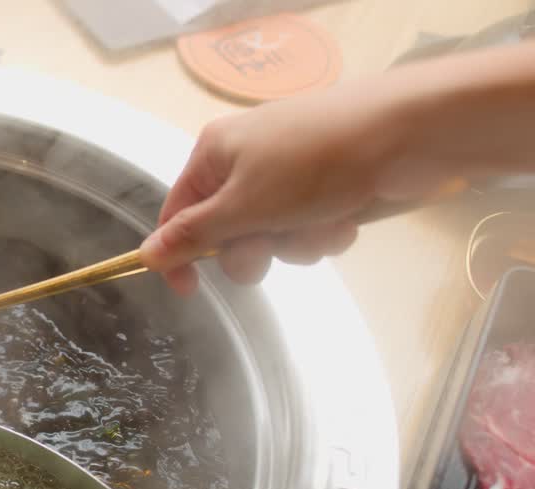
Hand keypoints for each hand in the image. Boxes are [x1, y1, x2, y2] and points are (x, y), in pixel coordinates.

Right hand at [139, 81, 406, 294]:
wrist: (404, 134)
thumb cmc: (313, 164)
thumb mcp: (242, 205)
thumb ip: (192, 235)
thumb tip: (145, 255)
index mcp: (215, 154)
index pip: (178, 213)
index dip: (180, 254)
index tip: (192, 291)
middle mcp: (246, 160)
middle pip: (227, 231)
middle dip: (252, 249)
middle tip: (269, 248)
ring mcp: (288, 172)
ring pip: (273, 234)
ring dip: (296, 243)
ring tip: (321, 224)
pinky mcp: (327, 184)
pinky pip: (309, 226)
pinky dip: (324, 231)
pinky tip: (346, 217)